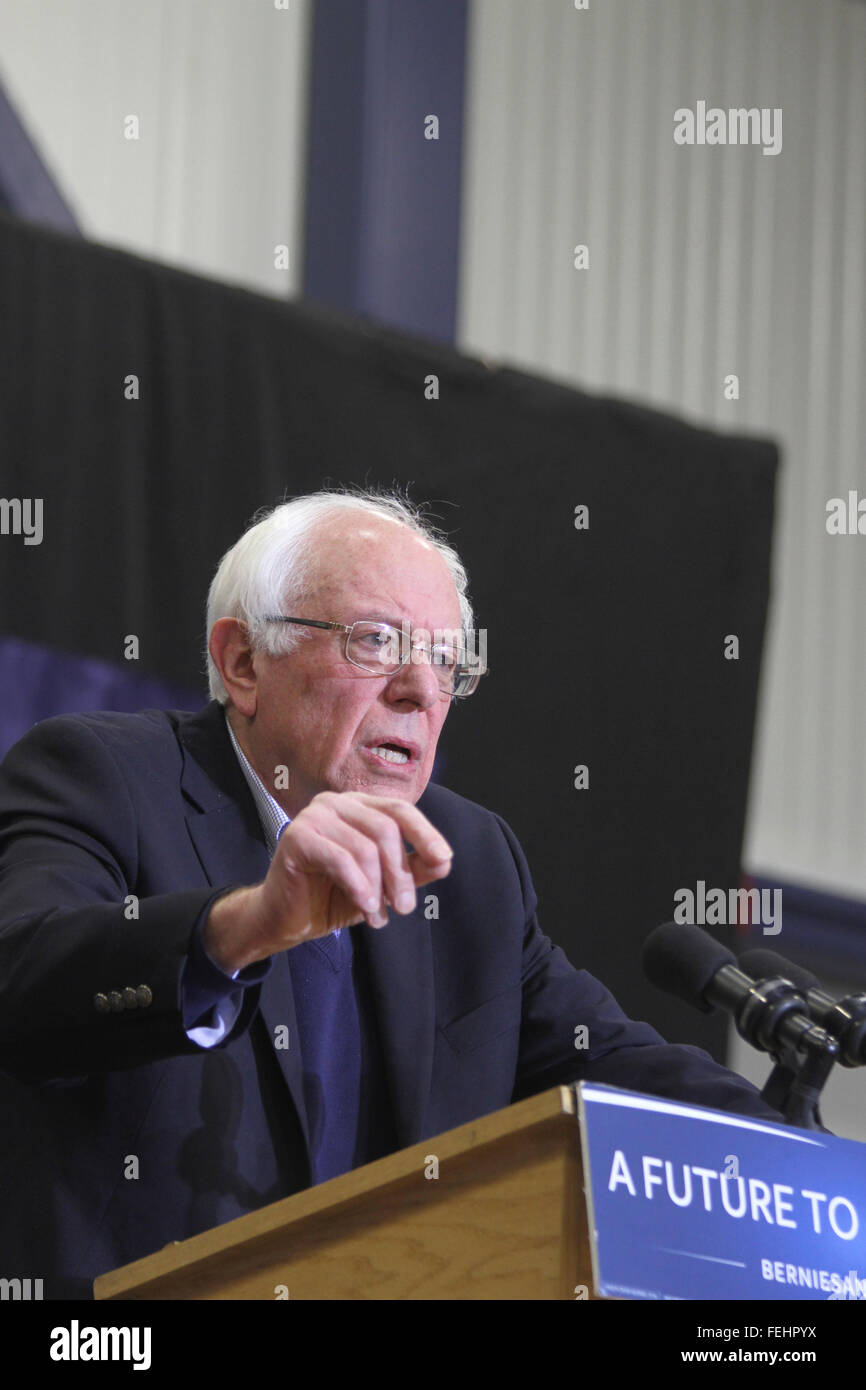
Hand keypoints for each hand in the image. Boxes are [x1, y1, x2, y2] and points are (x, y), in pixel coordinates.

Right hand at [203, 791, 452, 972]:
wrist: (287, 919)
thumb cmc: (334, 896)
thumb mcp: (382, 885)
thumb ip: (412, 870)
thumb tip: (444, 861)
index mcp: (358, 806)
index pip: (399, 810)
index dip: (425, 833)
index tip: (443, 860)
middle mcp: (336, 803)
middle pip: (385, 829)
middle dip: (400, 873)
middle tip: (404, 908)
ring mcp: (314, 816)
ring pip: (365, 847)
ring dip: (378, 888)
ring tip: (378, 917)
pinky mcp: (297, 836)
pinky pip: (341, 859)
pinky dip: (359, 887)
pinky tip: (365, 909)